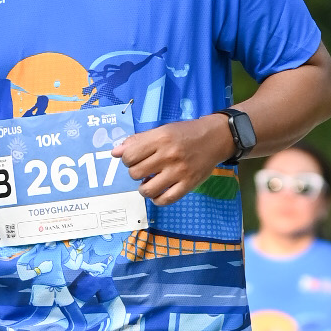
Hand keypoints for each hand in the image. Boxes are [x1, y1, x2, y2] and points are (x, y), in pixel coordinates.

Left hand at [117, 114, 232, 206]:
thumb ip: (137, 141)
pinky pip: (166, 200)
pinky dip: (158, 199)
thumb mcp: (161, 130)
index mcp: (160, 138)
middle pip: (135, 173)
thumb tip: (114, 153)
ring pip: (147, 190)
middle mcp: (169, 155)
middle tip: (144, 169)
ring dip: (144, 188)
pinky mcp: (189, 184)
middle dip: (136, 173)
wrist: (215, 138)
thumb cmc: (185, 133)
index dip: (127, 160)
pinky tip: (159, 193)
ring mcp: (179, 171)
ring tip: (149, 182)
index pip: (129, 156)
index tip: (135, 159)